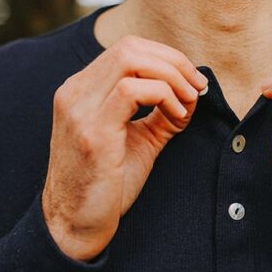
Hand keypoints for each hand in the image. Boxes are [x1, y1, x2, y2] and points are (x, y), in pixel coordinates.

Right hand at [42, 36, 207, 260]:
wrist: (74, 225)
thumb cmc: (106, 186)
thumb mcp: (138, 140)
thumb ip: (161, 113)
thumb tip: (193, 92)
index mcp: (81, 90)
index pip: (127, 48)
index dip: (166, 57)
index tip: (192, 81)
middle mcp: (75, 92)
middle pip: (129, 46)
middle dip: (173, 61)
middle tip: (196, 87)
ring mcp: (79, 109)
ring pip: (130, 60)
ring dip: (171, 76)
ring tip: (187, 102)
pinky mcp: (92, 132)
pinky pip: (131, 91)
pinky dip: (163, 95)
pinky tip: (176, 116)